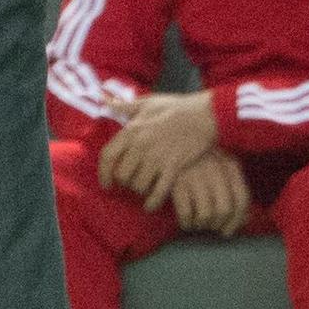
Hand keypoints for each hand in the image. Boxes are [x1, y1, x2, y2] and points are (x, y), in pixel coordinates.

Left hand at [99, 91, 217, 211]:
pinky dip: (152, 202)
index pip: (108, 156)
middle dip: (124, 182)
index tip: (106, 182)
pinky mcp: (173, 167)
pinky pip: (158, 191)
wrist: (204, 115)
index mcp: (131, 131)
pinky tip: (150, 206)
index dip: (103, 172)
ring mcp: (157, 158)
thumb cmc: (175, 107)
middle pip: (122, 174)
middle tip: (128, 184)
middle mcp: (140, 146)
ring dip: (138, 190)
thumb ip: (124, 106)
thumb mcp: (147, 102)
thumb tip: (105, 101)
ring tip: (142, 188)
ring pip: (138, 185)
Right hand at [170, 149, 250, 235]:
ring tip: (196, 223)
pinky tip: (185, 221)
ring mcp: (195, 175)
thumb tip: (247, 219)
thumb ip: (235, 190)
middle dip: (217, 224)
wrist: (167, 141)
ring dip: (201, 225)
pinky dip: (186, 223)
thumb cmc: (198, 161)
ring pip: (206, 214)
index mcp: (229, 166)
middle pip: (224, 210)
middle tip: (209, 226)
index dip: (237, 221)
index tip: (227, 230)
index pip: (242, 200)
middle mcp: (215, 169)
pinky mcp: (176, 182)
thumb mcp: (220, 168)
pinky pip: (186, 213)